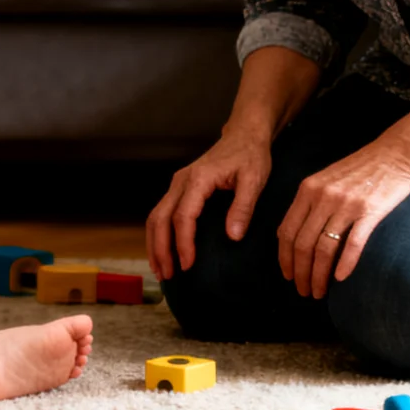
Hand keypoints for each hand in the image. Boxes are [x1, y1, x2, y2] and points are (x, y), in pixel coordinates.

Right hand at [146, 129, 271, 280]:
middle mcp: (181, 181)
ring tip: (161, 270)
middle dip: (161, 249)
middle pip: (160, 218)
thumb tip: (232, 237)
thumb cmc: (251, 155)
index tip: (188, 264)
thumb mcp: (254, 179)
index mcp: (198, 179)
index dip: (183, 243)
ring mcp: (177, 184)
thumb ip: (243, 207)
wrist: (244, 134)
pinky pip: (161, 213)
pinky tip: (163, 251)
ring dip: (154, 244)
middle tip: (168, 275)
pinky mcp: (179, 188)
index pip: (183, 216)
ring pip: (155, 216)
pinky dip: (158, 234)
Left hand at [277, 140, 409, 298]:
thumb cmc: (360, 170)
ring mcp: (346, 204)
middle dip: (300, 273)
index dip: (285, 258)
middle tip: (303, 292)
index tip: (288, 276)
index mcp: (308, 190)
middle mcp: (323, 197)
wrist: (395, 154)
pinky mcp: (370, 211)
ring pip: (324, 248)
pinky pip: (353, 243)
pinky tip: (341, 279)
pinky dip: (345, 264)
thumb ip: (308, 203)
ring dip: (319, 275)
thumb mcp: (325, 179)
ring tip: (319, 292)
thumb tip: (289, 234)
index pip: (287, 231)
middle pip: (303, 244)